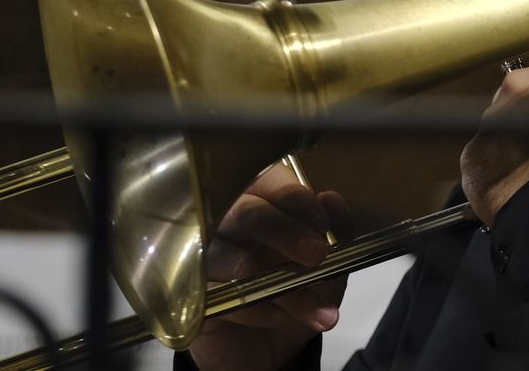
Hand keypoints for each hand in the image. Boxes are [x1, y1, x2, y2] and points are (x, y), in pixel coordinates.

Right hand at [187, 161, 352, 370]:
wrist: (272, 348)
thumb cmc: (296, 292)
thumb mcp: (330, 263)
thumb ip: (337, 230)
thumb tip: (331, 199)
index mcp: (261, 202)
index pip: (269, 180)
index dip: (296, 198)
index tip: (322, 224)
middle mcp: (225, 223)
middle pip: (246, 213)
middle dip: (287, 233)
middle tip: (317, 256)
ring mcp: (203, 259)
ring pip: (238, 261)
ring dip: (284, 286)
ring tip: (316, 308)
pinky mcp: (191, 296)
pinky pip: (220, 296)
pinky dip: (255, 308)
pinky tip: (276, 316)